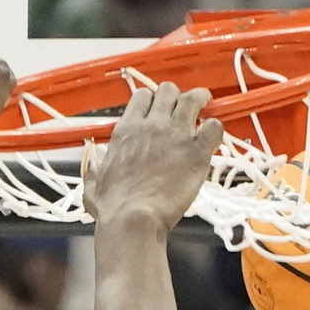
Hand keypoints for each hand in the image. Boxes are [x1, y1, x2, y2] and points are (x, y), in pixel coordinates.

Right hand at [83, 82, 223, 230]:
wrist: (133, 218)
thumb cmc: (113, 207)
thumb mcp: (94, 185)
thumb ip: (95, 171)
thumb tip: (93, 167)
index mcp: (127, 130)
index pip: (142, 97)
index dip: (152, 101)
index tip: (158, 110)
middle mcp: (152, 126)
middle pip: (168, 91)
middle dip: (177, 97)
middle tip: (183, 107)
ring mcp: (176, 135)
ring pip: (193, 99)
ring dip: (200, 101)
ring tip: (205, 106)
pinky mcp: (197, 151)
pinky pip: (214, 127)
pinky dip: (216, 129)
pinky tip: (214, 138)